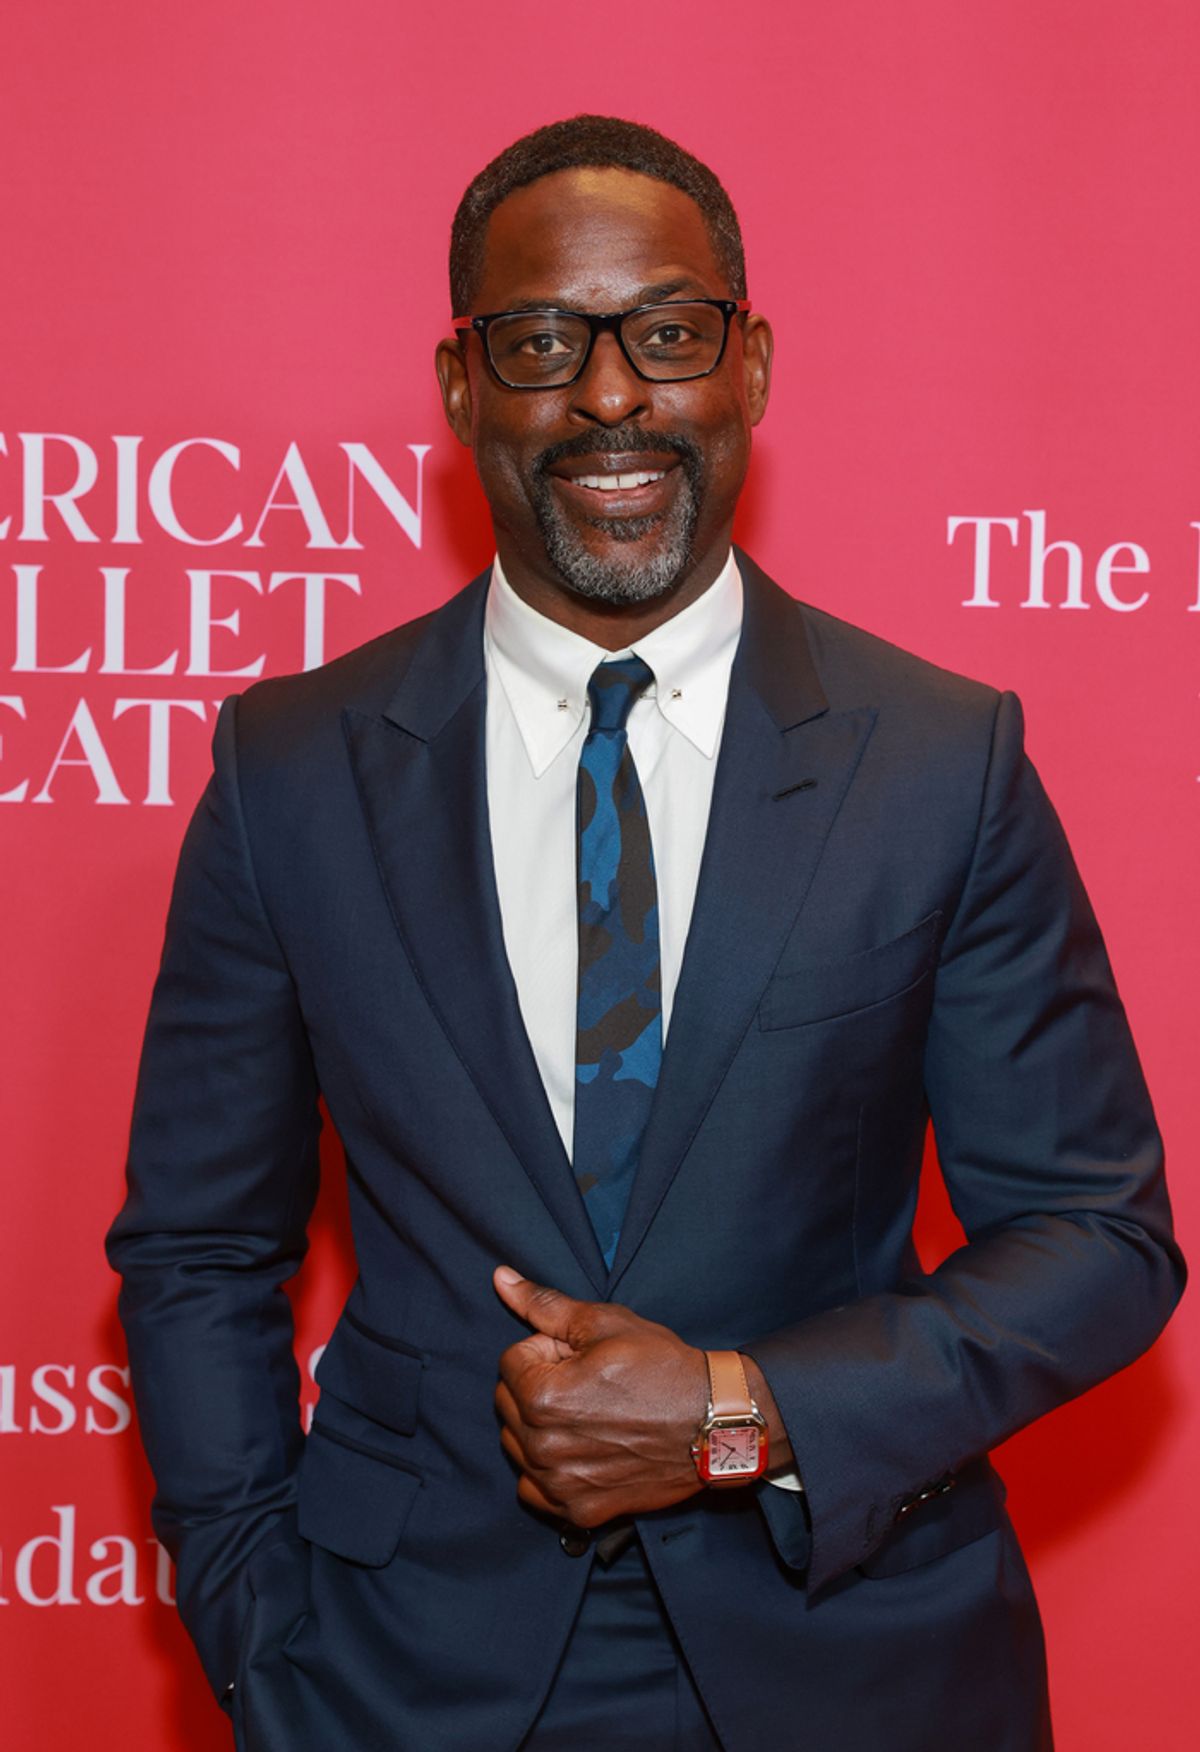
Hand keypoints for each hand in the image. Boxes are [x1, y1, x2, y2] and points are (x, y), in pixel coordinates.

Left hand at [493, 1266, 708, 1526]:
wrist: (714, 1425)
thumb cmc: (662, 1369)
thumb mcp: (605, 1323)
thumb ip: (544, 1305)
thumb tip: (500, 1278)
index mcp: (543, 1397)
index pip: (511, 1360)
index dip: (546, 1350)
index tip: (581, 1357)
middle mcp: (542, 1447)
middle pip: (508, 1403)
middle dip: (538, 1385)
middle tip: (587, 1383)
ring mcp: (559, 1484)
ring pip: (517, 1444)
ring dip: (539, 1426)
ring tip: (589, 1415)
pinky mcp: (578, 1511)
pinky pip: (534, 1488)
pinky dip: (548, 1470)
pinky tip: (582, 1451)